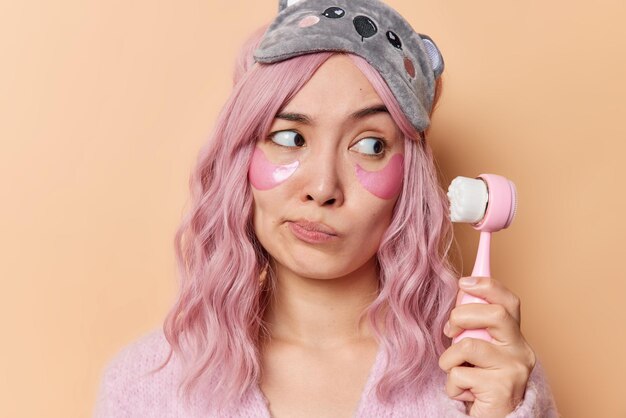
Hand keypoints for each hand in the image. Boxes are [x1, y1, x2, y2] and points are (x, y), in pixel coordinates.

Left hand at [438, 276, 535, 416]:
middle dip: (461, 316)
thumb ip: (472, 325)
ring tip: (454, 371)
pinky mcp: (503, 388)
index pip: (508, 302)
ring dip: (449, 359)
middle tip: (450, 330)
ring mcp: (515, 369)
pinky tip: (463, 393)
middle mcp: (521, 350)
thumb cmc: (478, 381)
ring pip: (469, 345)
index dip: (488, 286)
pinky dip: (452, 384)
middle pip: (494, 314)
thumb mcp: (475, 348)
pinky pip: (461, 374)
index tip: (464, 282)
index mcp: (514, 336)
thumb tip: (463, 292)